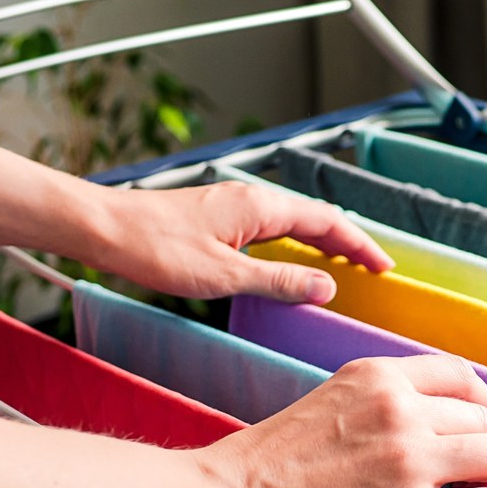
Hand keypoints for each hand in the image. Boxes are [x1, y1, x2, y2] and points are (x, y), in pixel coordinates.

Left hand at [87, 180, 393, 302]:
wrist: (103, 228)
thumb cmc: (155, 248)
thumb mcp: (224, 276)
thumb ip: (278, 282)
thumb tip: (326, 288)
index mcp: (262, 207)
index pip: (328, 222)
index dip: (360, 245)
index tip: (383, 267)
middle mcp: (252, 199)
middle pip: (315, 217)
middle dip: (347, 242)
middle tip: (373, 269)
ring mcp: (234, 206)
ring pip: (293, 221)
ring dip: (321, 242)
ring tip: (342, 267)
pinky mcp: (218, 217)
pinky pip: (271, 227)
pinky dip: (294, 244)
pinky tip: (289, 262)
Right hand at [185, 355, 486, 487]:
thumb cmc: (262, 467)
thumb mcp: (327, 404)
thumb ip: (378, 407)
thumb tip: (423, 431)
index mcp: (376, 377)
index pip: (461, 376)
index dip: (481, 405)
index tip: (479, 426)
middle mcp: (400, 409)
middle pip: (484, 418)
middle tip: (476, 474)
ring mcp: (409, 459)